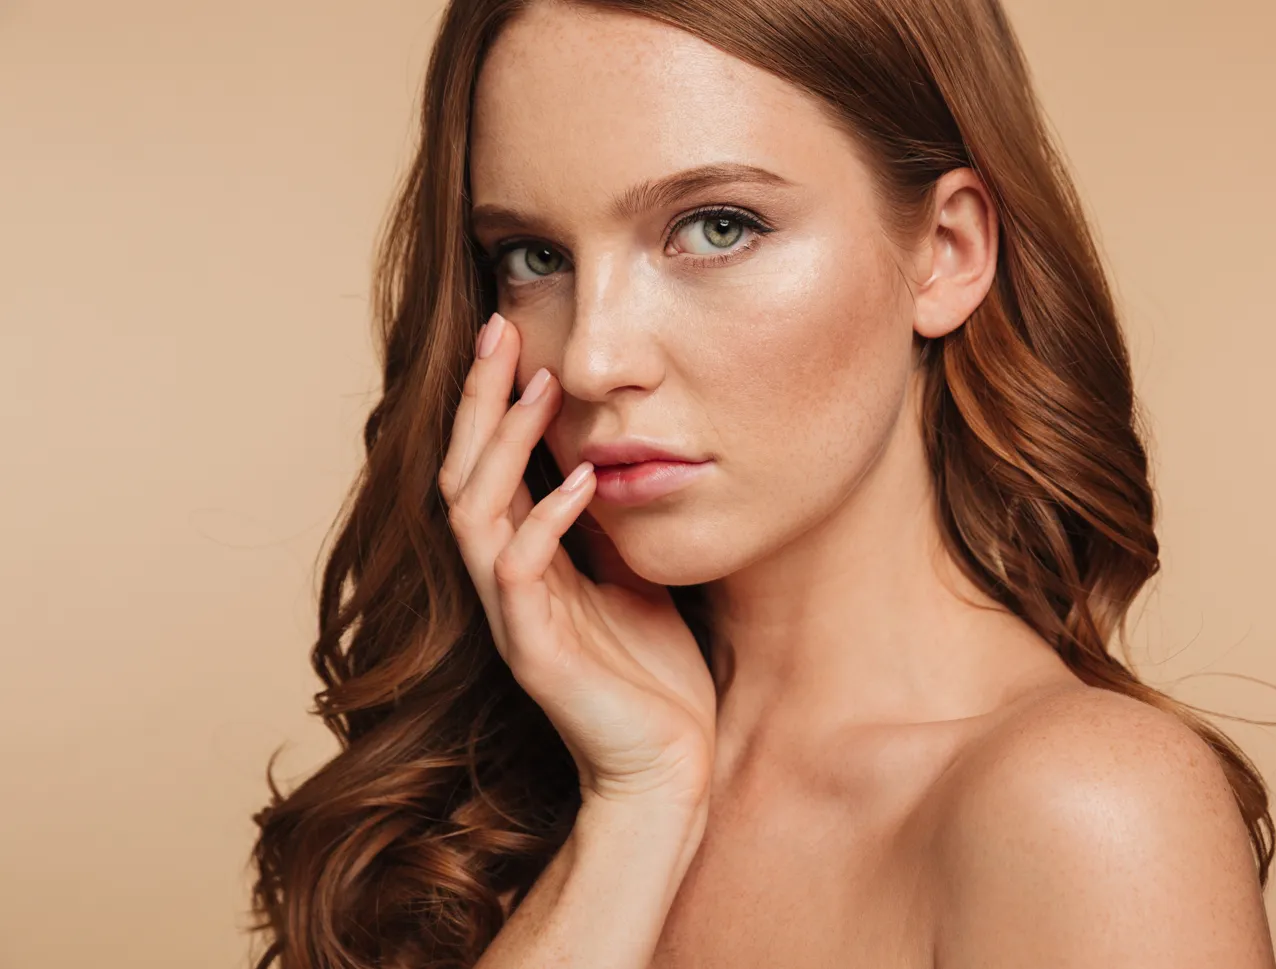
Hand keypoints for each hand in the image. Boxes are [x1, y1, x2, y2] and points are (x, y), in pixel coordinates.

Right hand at [439, 311, 716, 808]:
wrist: (667, 766)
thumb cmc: (654, 677)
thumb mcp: (634, 578)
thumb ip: (607, 527)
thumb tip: (611, 460)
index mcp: (527, 563)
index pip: (489, 466)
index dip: (493, 402)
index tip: (512, 334)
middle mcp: (505, 583)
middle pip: (462, 473)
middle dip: (478, 400)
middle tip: (498, 328)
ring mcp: (514, 617)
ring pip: (475, 513)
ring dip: (503, 445)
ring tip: (538, 385)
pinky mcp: (535, 653)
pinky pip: (522, 573)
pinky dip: (548, 521)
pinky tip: (583, 481)